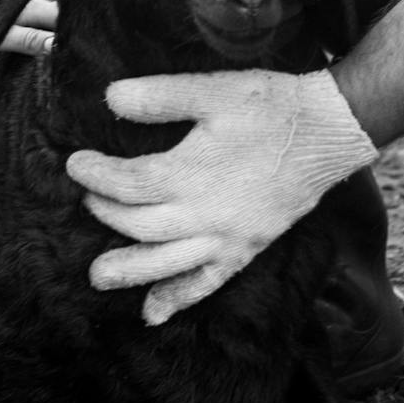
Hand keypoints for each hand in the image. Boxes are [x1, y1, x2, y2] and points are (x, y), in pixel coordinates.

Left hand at [68, 69, 376, 324]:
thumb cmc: (270, 107)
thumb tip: (111, 97)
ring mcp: (227, 238)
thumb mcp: (213, 89)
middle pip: (140, 226)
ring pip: (167, 265)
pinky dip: (179, 299)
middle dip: (107, 215)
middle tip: (89, 201)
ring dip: (130, 272)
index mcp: (192, 173)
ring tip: (98, 278)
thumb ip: (161, 96)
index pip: (128, 183)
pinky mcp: (246, 249)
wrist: (328, 131)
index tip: (76, 164)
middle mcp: (206, 214)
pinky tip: (155, 313)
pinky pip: (208, 282)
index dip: (96, 175)